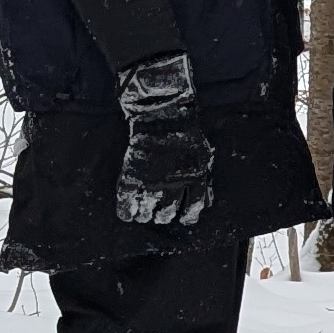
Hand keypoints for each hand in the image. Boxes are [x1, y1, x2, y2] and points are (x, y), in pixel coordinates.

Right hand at [117, 55, 214, 227]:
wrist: (162, 114)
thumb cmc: (186, 133)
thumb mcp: (204, 156)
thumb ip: (205, 180)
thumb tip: (206, 202)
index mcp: (194, 180)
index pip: (192, 208)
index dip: (187, 216)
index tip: (183, 218)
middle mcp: (174, 185)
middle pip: (168, 212)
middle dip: (164, 216)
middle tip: (160, 214)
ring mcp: (152, 181)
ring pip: (147, 211)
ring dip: (145, 215)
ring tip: (144, 214)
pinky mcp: (133, 176)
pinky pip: (127, 202)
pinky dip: (126, 212)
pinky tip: (127, 214)